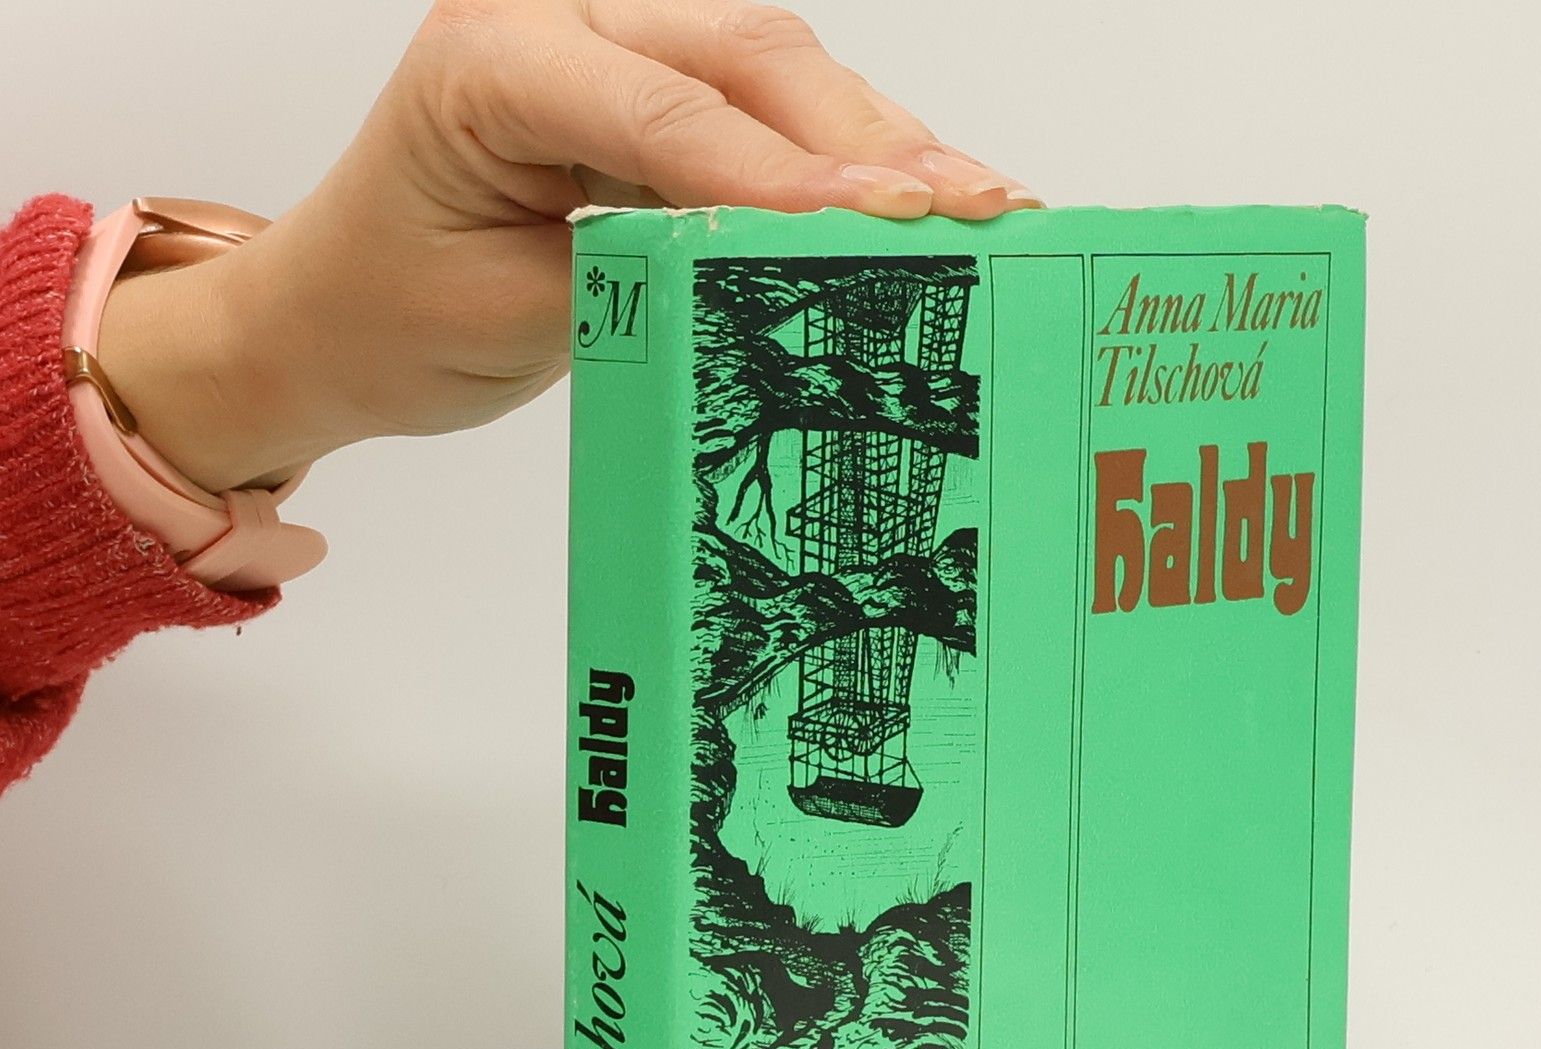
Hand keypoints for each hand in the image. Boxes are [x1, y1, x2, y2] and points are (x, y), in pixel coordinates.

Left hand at [96, 0, 1037, 494]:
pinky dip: (852, 160)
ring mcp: (614, 41)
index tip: (888, 218)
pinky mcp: (659, 91)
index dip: (785, 168)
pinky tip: (928, 201)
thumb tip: (781, 268)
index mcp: (493, 60)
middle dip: (866, 140)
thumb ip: (639, 276)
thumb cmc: (397, 311)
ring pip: (778, 70)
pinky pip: (771, 111)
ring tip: (983, 207)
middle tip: (973, 210)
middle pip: (746, 57)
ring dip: (885, 143)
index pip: (662, 109)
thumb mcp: (510, 314)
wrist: (345, 311)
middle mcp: (558, 18)